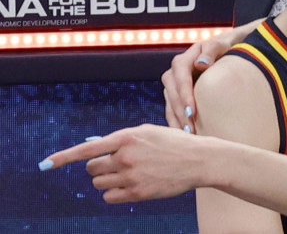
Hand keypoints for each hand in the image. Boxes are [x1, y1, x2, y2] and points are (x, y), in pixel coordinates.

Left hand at [39, 125, 202, 202]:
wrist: (198, 160)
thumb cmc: (173, 143)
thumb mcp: (147, 132)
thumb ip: (121, 139)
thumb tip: (95, 148)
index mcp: (127, 137)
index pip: (87, 149)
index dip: (63, 157)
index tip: (45, 164)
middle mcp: (125, 157)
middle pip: (91, 168)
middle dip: (99, 166)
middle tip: (117, 164)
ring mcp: (131, 176)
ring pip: (99, 183)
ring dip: (107, 179)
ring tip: (128, 173)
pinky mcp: (137, 193)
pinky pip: (109, 197)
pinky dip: (114, 193)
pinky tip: (130, 185)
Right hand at [162, 37, 228, 132]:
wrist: (227, 51)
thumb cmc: (226, 48)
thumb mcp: (221, 45)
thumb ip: (211, 50)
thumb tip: (201, 64)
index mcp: (184, 60)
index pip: (180, 78)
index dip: (184, 95)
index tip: (191, 112)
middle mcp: (175, 72)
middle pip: (172, 93)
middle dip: (180, 112)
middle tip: (190, 130)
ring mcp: (174, 85)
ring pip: (170, 104)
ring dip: (177, 120)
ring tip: (188, 136)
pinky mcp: (177, 96)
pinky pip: (172, 110)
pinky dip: (177, 122)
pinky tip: (185, 136)